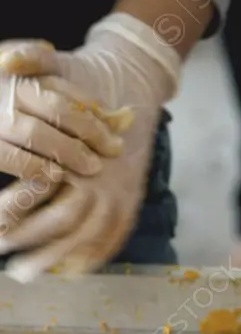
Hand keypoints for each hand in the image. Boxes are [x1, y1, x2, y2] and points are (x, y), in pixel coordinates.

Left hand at [0, 14, 179, 279]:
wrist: (134, 82)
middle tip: (2, 259)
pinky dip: (91, 257)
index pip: (40, 190)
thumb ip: (28, 60)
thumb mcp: (56, 68)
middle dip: (29, 243)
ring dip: (53, 258)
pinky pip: (112, 237)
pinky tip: (67, 270)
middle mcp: (101, 178)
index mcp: (78, 152)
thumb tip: (6, 62)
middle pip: (62, 221)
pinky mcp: (130, 200)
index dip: (14, 212)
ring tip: (24, 273)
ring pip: (86, 237)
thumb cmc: (87, 81)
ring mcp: (119, 193)